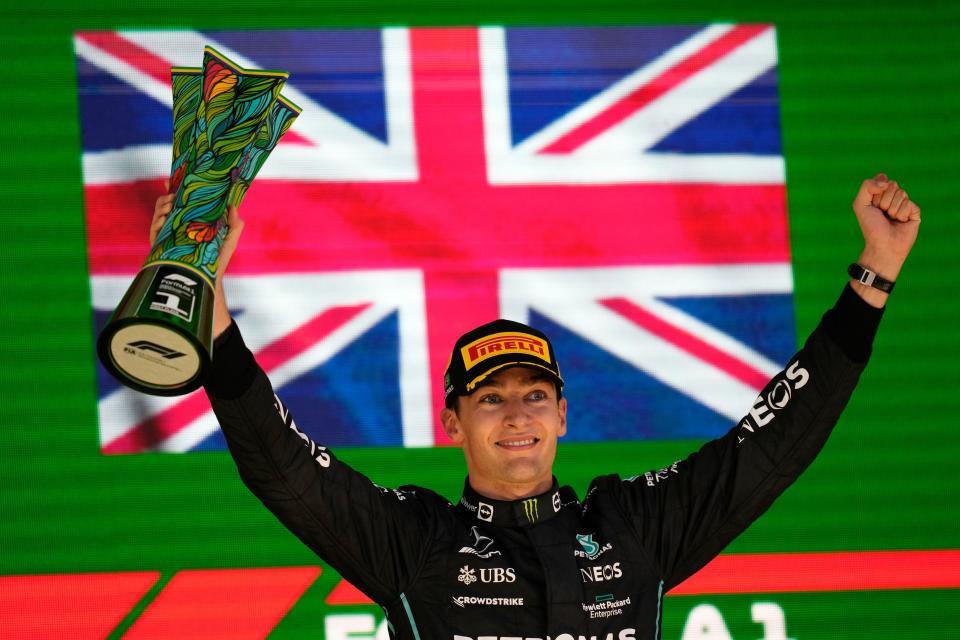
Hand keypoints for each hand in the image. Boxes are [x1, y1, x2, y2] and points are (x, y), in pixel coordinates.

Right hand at [152, 181, 243, 337]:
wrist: (205, 280)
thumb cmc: (216, 261)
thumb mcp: (229, 240)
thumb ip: (235, 224)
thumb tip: (233, 206)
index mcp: (190, 220)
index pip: (180, 200)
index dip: (177, 188)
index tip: (176, 178)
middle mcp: (176, 225)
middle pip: (167, 202)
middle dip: (169, 194)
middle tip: (174, 193)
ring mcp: (166, 234)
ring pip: (159, 212)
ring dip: (163, 205)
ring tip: (171, 206)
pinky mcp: (159, 244)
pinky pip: (154, 227)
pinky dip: (158, 220)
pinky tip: (165, 218)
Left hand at [850, 173, 920, 306]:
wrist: (882, 245)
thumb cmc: (870, 226)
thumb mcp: (860, 204)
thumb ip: (867, 186)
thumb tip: (887, 181)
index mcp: (880, 193)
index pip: (882, 179)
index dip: (875, 191)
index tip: (872, 204)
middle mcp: (893, 197)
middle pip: (892, 185)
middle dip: (883, 200)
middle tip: (882, 214)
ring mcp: (905, 204)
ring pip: (902, 193)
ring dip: (892, 209)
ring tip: (890, 219)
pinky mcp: (915, 212)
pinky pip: (909, 204)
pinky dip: (901, 214)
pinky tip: (900, 222)